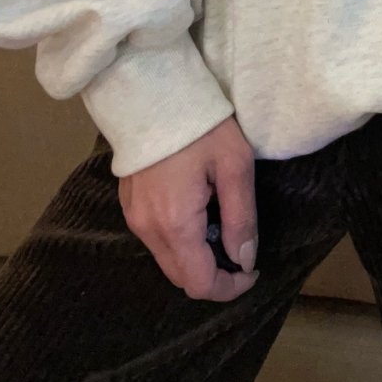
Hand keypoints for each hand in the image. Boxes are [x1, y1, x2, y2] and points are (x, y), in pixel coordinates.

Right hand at [118, 115, 259, 302]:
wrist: (153, 93)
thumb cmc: (202, 126)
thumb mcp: (235, 167)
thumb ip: (241, 219)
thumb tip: (245, 260)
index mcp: (175, 223)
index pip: (200, 284)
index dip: (230, 288)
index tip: (252, 269)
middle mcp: (148, 229)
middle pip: (182, 278)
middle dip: (214, 275)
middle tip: (240, 249)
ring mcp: (133, 218)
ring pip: (168, 261)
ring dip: (197, 258)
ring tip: (221, 226)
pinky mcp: (129, 206)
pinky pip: (156, 241)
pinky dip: (180, 242)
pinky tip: (199, 213)